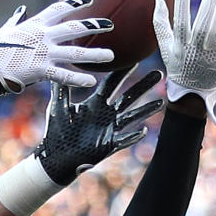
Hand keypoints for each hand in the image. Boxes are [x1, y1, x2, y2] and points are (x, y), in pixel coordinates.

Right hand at [0, 0, 114, 95]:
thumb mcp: (5, 31)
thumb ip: (16, 20)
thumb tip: (21, 11)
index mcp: (35, 24)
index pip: (59, 9)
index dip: (75, 4)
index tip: (89, 0)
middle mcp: (43, 36)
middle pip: (74, 28)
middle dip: (94, 25)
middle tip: (110, 24)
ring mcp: (43, 52)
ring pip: (74, 52)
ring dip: (94, 54)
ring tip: (110, 56)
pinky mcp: (41, 69)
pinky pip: (63, 74)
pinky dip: (78, 78)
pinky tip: (91, 81)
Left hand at [35, 67, 163, 185]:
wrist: (55, 157)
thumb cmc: (57, 132)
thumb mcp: (58, 106)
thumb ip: (60, 87)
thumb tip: (54, 63)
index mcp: (95, 103)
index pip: (112, 83)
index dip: (123, 72)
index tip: (135, 59)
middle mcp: (106, 114)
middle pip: (128, 96)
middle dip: (144, 86)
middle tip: (160, 73)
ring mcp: (109, 129)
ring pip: (131, 116)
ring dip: (146, 110)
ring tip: (161, 102)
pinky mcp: (108, 145)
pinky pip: (123, 140)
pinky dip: (132, 136)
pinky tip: (142, 130)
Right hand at [152, 0, 215, 119]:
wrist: (191, 92)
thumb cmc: (177, 63)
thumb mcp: (165, 46)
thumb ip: (160, 22)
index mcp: (178, 47)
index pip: (180, 24)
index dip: (181, 5)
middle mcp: (194, 52)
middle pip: (201, 28)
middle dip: (206, 8)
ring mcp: (209, 57)